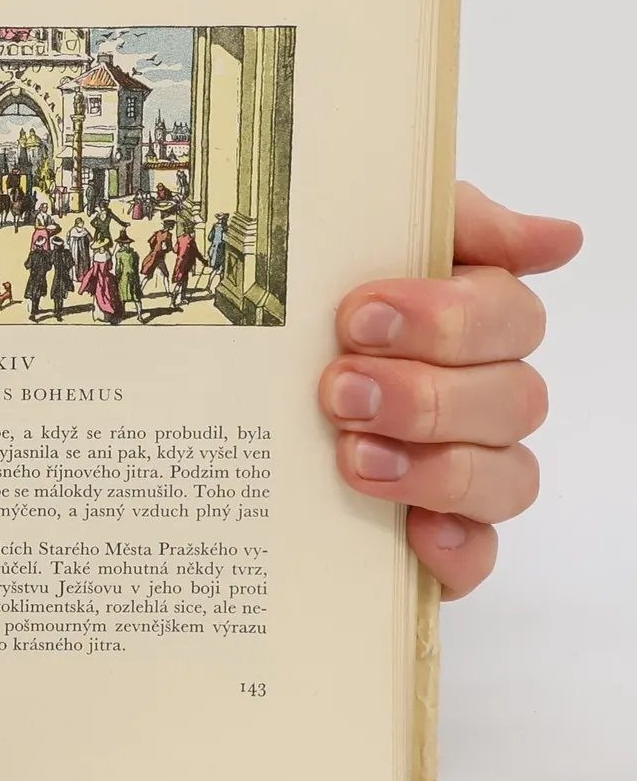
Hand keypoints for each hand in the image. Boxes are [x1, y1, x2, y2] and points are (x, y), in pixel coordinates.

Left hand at [320, 183, 581, 598]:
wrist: (223, 414)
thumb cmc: (308, 317)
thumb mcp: (359, 241)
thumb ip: (455, 225)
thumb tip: (558, 238)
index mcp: (472, 325)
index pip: (511, 317)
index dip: (448, 318)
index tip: (360, 314)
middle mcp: (482, 399)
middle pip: (512, 399)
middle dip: (425, 394)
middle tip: (338, 388)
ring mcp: (466, 473)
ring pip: (507, 477)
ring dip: (436, 466)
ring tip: (351, 455)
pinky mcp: (438, 541)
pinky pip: (479, 555)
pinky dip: (456, 548)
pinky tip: (416, 532)